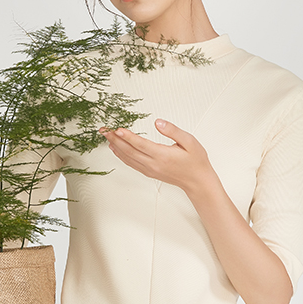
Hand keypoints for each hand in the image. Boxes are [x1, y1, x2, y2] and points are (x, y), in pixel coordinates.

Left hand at [101, 118, 215, 191]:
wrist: (198, 181)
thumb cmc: (195, 161)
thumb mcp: (189, 141)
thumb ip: (173, 131)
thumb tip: (158, 122)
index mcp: (163, 156)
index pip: (141, 145)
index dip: (128, 137)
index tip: (117, 129)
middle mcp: (153, 164)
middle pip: (130, 151)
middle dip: (115, 139)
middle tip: (104, 130)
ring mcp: (150, 170)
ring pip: (128, 158)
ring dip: (116, 146)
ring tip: (106, 136)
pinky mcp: (149, 172)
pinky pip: (131, 163)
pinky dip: (121, 155)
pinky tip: (116, 148)